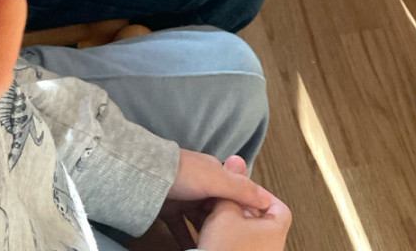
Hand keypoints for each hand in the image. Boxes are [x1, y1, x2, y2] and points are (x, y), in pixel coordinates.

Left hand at [160, 155, 277, 249]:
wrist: (147, 175)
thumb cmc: (184, 173)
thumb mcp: (217, 179)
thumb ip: (241, 189)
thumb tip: (267, 198)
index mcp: (215, 173)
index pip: (235, 193)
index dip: (244, 210)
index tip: (253, 228)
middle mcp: (201, 185)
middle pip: (219, 210)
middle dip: (227, 225)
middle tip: (236, 244)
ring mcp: (185, 199)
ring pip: (201, 222)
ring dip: (209, 235)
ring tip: (218, 250)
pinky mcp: (171, 211)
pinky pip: (183, 230)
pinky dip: (189, 241)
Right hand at [197, 192, 291, 249]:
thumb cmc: (224, 248)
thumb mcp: (225, 210)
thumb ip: (233, 185)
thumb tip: (237, 161)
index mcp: (276, 232)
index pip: (280, 208)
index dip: (263, 196)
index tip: (246, 192)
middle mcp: (273, 248)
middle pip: (264, 221)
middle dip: (244, 208)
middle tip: (227, 202)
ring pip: (251, 235)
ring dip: (235, 224)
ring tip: (218, 217)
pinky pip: (244, 248)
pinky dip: (232, 239)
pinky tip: (215, 236)